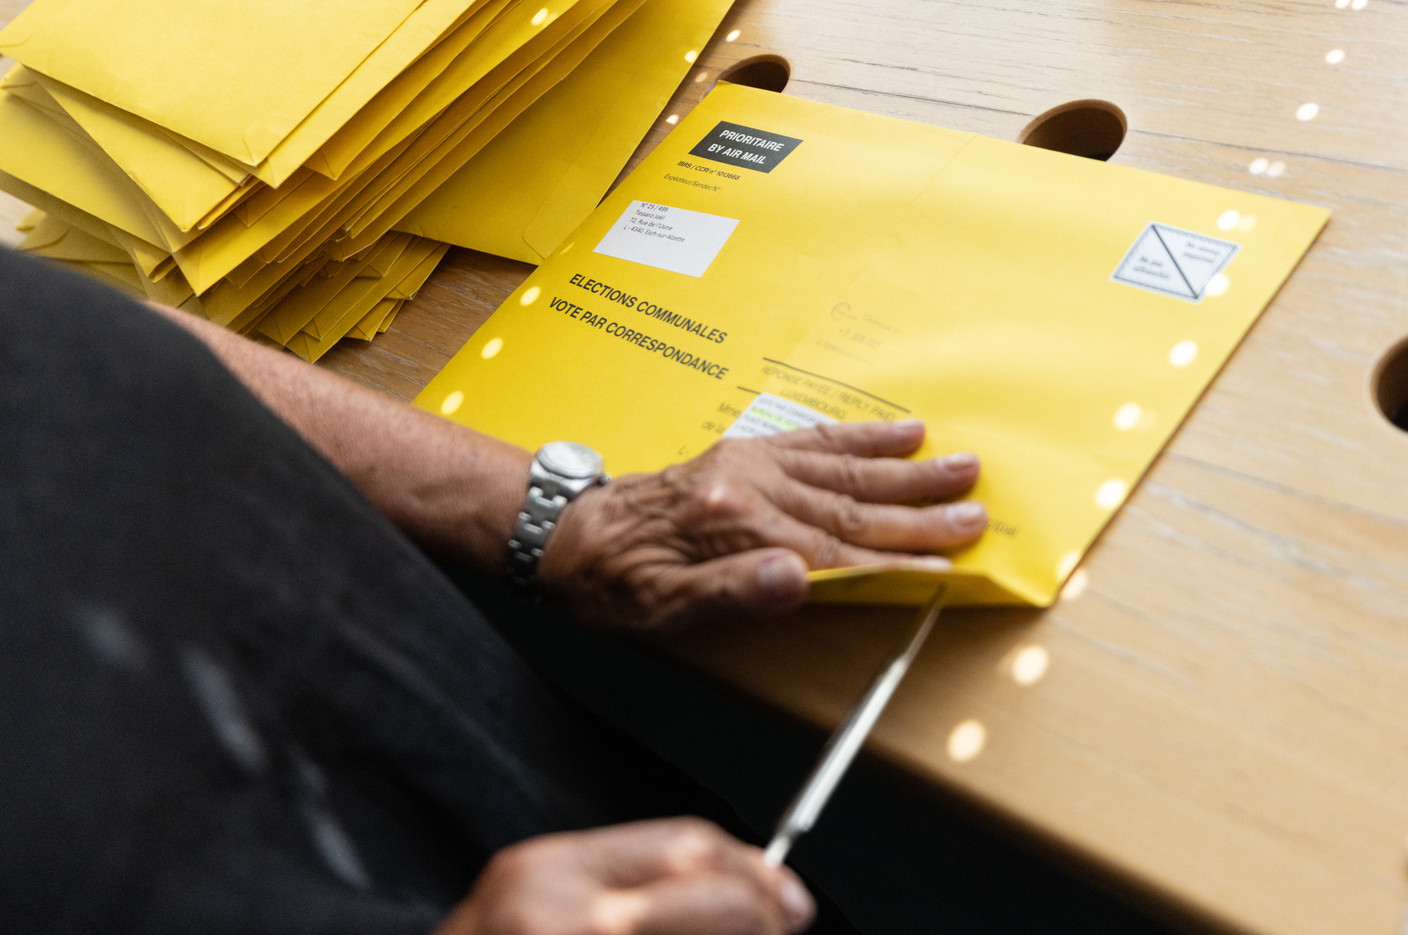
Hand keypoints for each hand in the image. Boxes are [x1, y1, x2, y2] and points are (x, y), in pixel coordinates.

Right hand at [436, 819, 814, 934]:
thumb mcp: (531, 907)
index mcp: (546, 872)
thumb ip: (619, 888)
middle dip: (765, 915)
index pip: (684, 843)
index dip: (751, 867)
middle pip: (717, 899)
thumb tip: (737, 889)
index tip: (787, 890)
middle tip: (784, 924)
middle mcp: (561, 915)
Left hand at [539, 420, 983, 630]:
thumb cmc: (617, 584)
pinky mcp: (747, 453)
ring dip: (905, 468)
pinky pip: (814, 440)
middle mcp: (752, 489)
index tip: (950, 560)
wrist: (570, 533)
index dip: (897, 558)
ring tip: (960, 461)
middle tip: (978, 508)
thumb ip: (733, 593)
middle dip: (920, 510)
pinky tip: (898, 430)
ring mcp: (752, 465)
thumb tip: (796, 580)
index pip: (836, 551)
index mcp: (737, 530)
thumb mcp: (664, 608)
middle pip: (851, 504)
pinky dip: (861, 437)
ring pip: (843, 467)